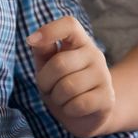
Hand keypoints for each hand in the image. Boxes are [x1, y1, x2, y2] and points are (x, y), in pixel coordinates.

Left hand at [28, 16, 116, 137]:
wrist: (88, 113)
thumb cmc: (63, 84)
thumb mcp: (48, 66)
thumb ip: (43, 51)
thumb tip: (34, 39)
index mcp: (79, 41)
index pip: (69, 25)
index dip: (49, 30)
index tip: (30, 40)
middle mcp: (95, 54)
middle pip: (60, 64)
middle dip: (45, 82)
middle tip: (48, 88)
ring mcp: (103, 76)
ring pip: (68, 87)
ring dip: (56, 98)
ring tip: (61, 98)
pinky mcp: (106, 98)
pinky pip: (78, 104)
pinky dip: (67, 110)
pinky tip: (72, 108)